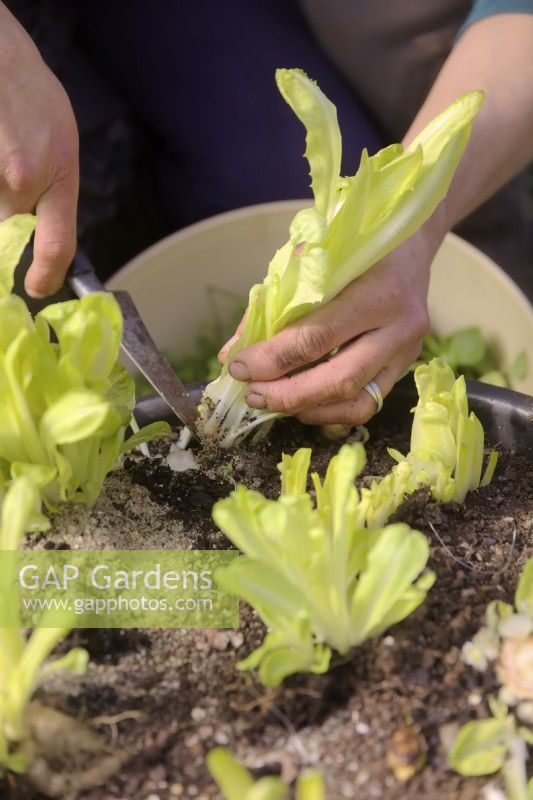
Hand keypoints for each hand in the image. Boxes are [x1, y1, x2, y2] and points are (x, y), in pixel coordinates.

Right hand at [0, 4, 78, 297]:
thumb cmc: (30, 92)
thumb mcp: (60, 142)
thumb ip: (51, 189)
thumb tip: (38, 230)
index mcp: (56, 175)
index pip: (57, 246)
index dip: (46, 276)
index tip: (36, 287)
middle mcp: (22, 179)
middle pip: (8, 231)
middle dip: (7, 220)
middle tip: (11, 175)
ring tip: (4, 152)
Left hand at [219, 220, 445, 425]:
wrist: (409, 244)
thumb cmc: (353, 246)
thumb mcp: (311, 261)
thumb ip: (272, 306)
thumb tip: (231, 354)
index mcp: (376, 291)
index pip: (316, 338)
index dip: (272, 359)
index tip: (239, 368)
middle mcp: (399, 326)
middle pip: (339, 379)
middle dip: (288, 395)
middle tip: (253, 395)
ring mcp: (406, 352)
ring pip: (357, 402)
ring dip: (308, 409)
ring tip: (273, 402)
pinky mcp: (404, 367)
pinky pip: (367, 404)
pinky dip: (330, 411)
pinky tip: (303, 404)